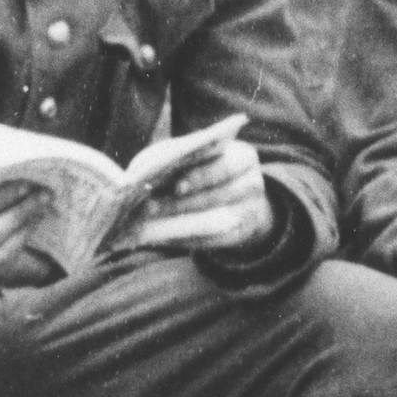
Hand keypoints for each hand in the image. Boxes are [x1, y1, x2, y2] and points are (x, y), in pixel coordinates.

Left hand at [125, 139, 274, 252]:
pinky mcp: (241, 234)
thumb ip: (179, 159)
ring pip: (214, 220)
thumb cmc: (209, 168)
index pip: (224, 166)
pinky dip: (184, 239)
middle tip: (150, 207)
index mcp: (244, 156)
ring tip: (148, 224)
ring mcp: (251, 211)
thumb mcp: (201, 158)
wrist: (241, 197)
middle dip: (182, 203)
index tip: (175, 186)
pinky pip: (212, 240)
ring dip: (178, 224)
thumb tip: (143, 174)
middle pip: (218, 195)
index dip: (200, 177)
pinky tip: (161, 237)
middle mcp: (253, 183)